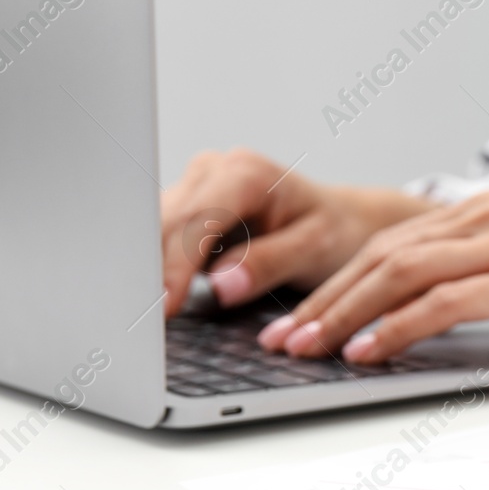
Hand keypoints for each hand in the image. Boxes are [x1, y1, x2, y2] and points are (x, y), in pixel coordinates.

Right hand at [159, 149, 433, 315]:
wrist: (344, 221)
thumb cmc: (336, 232)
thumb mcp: (315, 249)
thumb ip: (269, 263)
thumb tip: (221, 285)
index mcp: (246, 173)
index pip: (195, 221)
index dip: (176, 266)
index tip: (165, 307)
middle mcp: (215, 168)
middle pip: (165, 222)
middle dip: (153, 270)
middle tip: (144, 320)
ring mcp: (197, 183)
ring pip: (155, 228)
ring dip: (151, 268)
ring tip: (148, 312)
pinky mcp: (189, 203)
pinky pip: (163, 235)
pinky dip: (160, 265)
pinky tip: (163, 295)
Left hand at [256, 192, 488, 362]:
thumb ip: (483, 273)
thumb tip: (427, 308)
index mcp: (483, 213)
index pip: (389, 245)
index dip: (335, 281)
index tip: (296, 315)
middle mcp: (485, 219)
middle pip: (380, 254)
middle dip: (322, 298)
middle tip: (279, 335)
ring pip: (400, 273)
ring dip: (343, 313)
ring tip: (305, 346)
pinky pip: (442, 303)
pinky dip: (395, 326)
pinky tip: (366, 349)